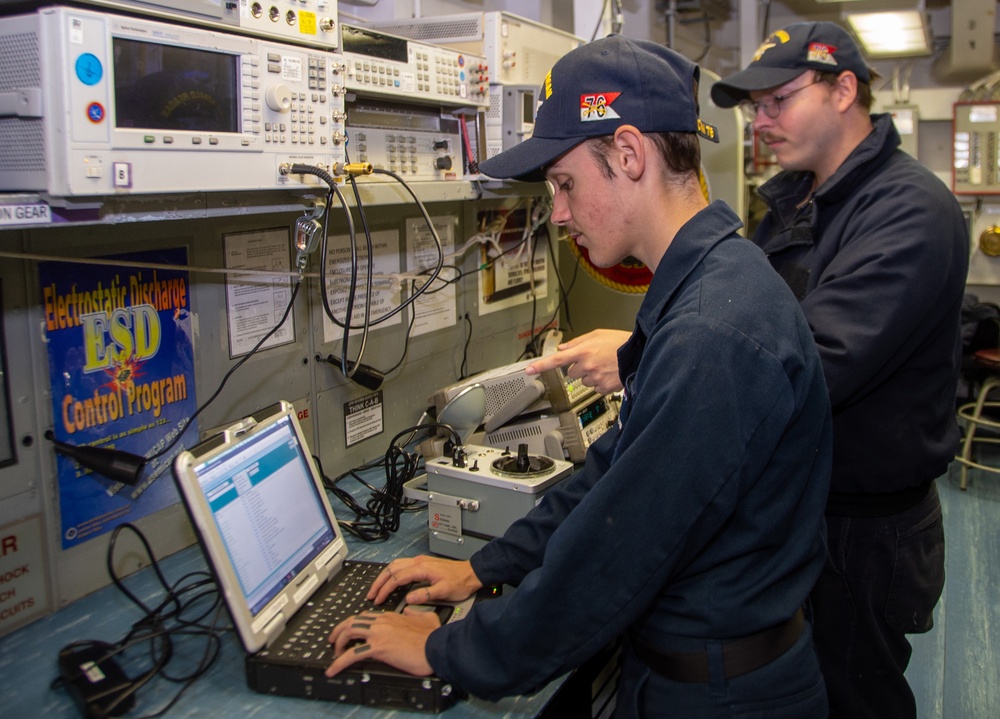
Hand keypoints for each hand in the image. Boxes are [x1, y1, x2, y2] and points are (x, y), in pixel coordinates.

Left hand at [325, 609, 439, 677]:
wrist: (436, 647)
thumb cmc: (433, 637)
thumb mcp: (427, 617)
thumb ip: (416, 612)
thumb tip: (410, 610)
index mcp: (392, 616)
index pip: (365, 616)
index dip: (354, 624)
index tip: (349, 632)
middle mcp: (382, 622)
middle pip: (352, 621)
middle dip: (339, 630)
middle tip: (334, 640)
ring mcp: (379, 633)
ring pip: (349, 632)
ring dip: (338, 643)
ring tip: (334, 654)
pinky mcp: (378, 647)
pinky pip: (352, 654)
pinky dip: (339, 662)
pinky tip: (333, 669)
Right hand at [368, 555, 482, 605]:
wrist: (471, 573)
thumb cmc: (460, 582)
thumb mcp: (444, 591)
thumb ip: (425, 595)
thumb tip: (408, 599)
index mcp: (422, 568)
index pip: (397, 578)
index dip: (385, 589)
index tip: (378, 600)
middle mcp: (418, 562)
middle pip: (391, 569)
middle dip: (379, 582)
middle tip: (371, 595)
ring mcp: (419, 561)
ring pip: (394, 565)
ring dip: (383, 576)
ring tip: (376, 589)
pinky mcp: (422, 563)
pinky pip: (400, 565)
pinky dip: (391, 573)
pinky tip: (389, 580)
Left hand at [525, 329, 629, 394]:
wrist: (640, 354)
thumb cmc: (621, 342)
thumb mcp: (597, 335)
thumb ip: (577, 342)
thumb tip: (563, 348)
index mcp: (583, 351)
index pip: (556, 360)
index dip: (541, 365)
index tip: (528, 371)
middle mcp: (587, 365)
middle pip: (571, 372)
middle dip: (579, 367)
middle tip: (594, 360)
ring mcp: (595, 378)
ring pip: (584, 381)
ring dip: (590, 375)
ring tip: (605, 365)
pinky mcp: (604, 387)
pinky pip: (596, 388)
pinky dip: (600, 383)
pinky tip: (609, 374)